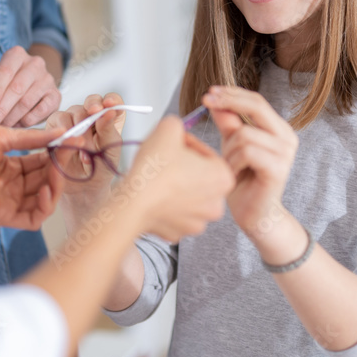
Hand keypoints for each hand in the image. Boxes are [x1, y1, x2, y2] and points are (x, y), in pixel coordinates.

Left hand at [0, 46, 61, 127]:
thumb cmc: (7, 84)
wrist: (32, 84)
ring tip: (1, 126)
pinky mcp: (56, 95)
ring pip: (28, 100)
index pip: (5, 71)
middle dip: (2, 107)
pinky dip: (28, 120)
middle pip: (17, 87)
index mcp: (17, 54)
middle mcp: (35, 63)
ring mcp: (48, 79)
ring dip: (12, 117)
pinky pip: (42, 110)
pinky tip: (18, 124)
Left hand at [0, 125, 73, 230]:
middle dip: (60, 167)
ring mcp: (12, 202)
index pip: (44, 162)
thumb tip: (61, 133)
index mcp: (13, 167)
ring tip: (56, 171)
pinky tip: (46, 191)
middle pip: (48, 180)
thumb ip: (34, 138)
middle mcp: (15, 186)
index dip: (59, 153)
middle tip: (69, 153)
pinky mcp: (6, 216)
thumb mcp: (4, 137)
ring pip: (46, 199)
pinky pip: (34, 218)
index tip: (73, 141)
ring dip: (56, 186)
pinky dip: (46, 207)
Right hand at [46, 93, 126, 205]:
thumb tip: (110, 111)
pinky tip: (67, 148)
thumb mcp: (110, 151)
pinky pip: (56, 123)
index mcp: (109, 118)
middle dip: (92, 114)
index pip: (113, 100)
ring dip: (78, 130)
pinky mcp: (55, 128)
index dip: (111, 100)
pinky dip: (63, 135)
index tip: (110, 106)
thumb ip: (109, 130)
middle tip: (93, 128)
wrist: (82, 188)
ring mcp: (72, 120)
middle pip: (91, 102)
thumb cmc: (100, 169)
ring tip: (83, 152)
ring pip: (72, 112)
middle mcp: (90, 115)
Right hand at [122, 116, 234, 242]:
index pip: (208, 154)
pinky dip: (166, 204)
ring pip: (188, 196)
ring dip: (176, 186)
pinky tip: (154, 194)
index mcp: (223, 178)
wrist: (132, 202)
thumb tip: (176, 128)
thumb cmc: (153, 170)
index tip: (176, 145)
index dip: (189, 145)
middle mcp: (216, 204)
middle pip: (201, 177)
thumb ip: (179, 124)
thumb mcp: (169, 127)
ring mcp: (197, 222)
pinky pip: (175, 213)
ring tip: (158, 177)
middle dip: (185, 167)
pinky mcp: (179, 232)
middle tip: (166, 159)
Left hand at [203, 86, 298, 236]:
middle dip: (228, 102)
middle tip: (206, 102)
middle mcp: (286, 137)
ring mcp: (285, 153)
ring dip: (228, 150)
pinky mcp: (278, 168)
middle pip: (256, 106)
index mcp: (278, 129)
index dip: (232, 93)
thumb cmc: (243, 181)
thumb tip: (215, 99)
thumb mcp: (231, 146)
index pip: (256, 100)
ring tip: (228, 166)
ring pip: (245, 134)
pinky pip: (247, 152)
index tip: (210, 92)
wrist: (254, 215)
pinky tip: (234, 174)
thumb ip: (228, 123)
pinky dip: (234, 162)